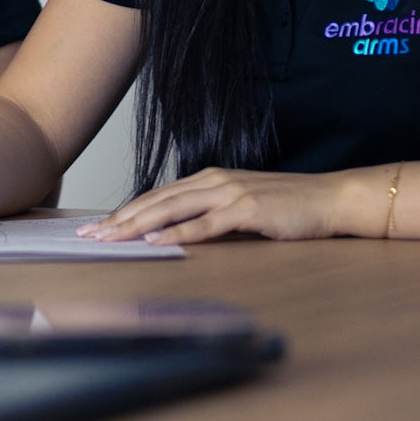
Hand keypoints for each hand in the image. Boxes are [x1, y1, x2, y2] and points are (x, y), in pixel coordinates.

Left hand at [79, 165, 380, 244]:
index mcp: (209, 180)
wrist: (329, 198)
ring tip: (111, 238)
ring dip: (138, 225)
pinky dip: (179, 232)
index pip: (157, 197)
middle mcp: (214, 181)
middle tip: (89, 236)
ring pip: (172, 209)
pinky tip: (157, 240)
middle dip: (119, 219)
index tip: (98, 228)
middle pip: (156, 201)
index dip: (124, 211)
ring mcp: (231, 193)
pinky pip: (206, 223)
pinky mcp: (248, 209)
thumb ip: (210, 214)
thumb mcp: (241, 206)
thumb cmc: (287, 207)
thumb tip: (177, 231)